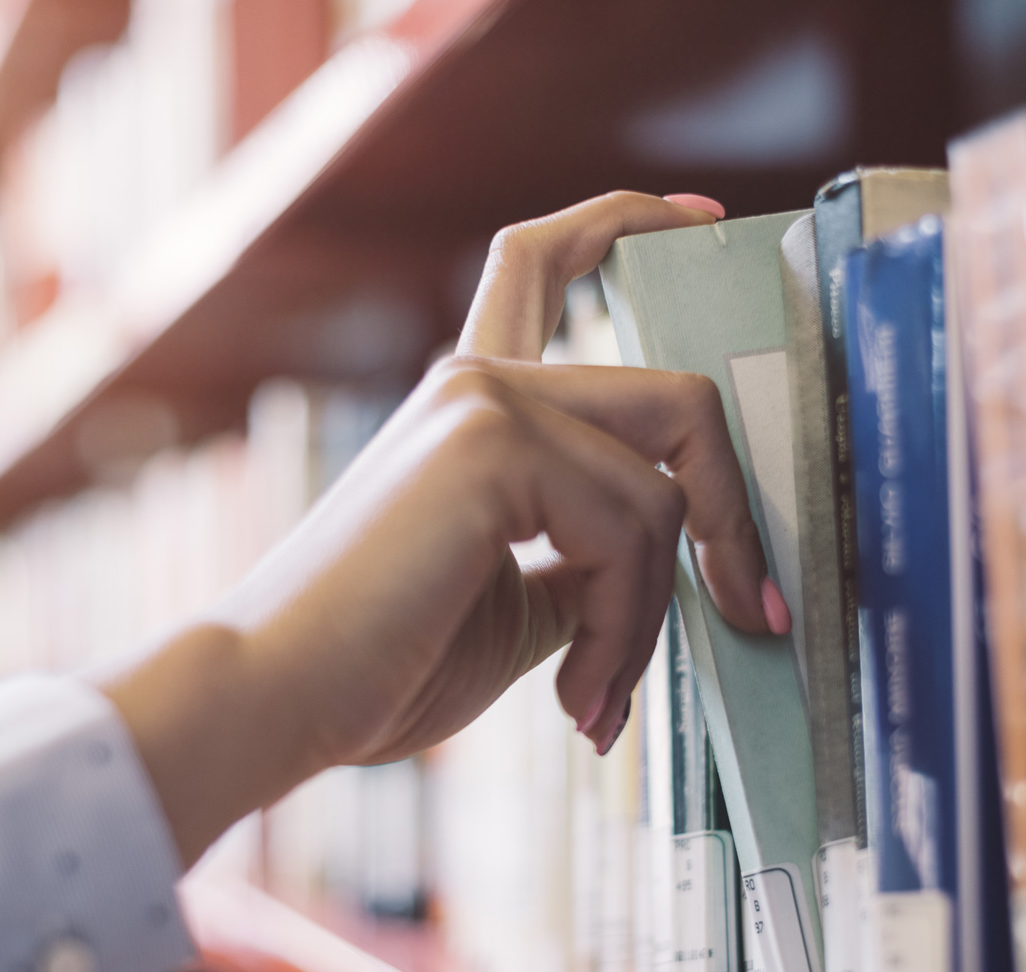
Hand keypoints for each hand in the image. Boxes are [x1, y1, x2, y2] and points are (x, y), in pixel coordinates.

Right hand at [100, 191, 775, 866]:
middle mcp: (478, 379)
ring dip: (655, 617)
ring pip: (665, 490)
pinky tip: (576, 695)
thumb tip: (679, 570)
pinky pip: (633, 531)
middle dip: (733, 514)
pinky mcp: (491, 443)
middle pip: (675, 400)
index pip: (547, 259)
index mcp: (471, 404)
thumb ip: (590, 562)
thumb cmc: (378, 668)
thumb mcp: (518, 606)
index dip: (631, 222)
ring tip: (599, 697)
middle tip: (749, 609)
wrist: (277, 700)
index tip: (703, 218)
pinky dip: (627, 629)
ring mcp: (485, 401)